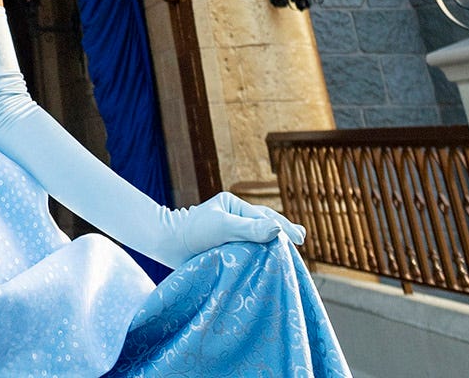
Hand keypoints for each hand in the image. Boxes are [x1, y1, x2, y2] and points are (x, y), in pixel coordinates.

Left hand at [154, 193, 306, 263]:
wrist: (168, 244)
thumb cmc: (194, 231)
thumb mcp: (223, 227)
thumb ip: (249, 228)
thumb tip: (278, 229)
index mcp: (234, 205)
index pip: (264, 217)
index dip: (282, 228)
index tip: (299, 238)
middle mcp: (234, 216)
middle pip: (263, 225)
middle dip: (281, 232)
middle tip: (300, 239)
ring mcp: (229, 232)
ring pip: (256, 238)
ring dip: (271, 245)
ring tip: (290, 251)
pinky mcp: (224, 247)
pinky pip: (247, 250)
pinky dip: (259, 256)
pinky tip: (268, 262)